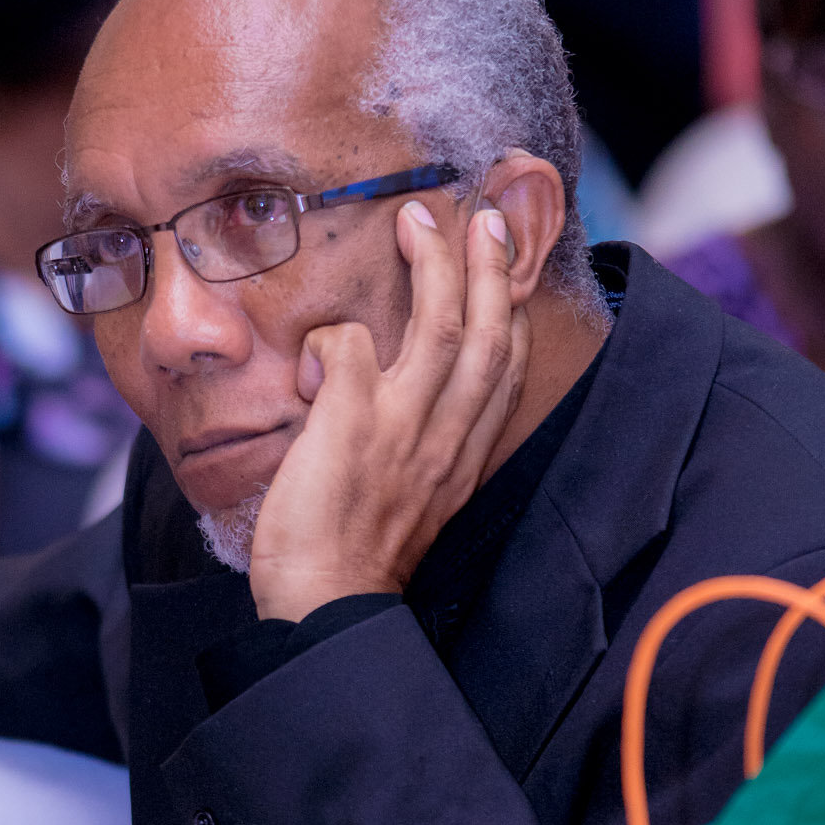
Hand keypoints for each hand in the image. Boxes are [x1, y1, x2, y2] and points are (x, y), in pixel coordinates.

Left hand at [248, 200, 528, 623]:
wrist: (326, 606)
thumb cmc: (353, 561)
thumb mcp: (410, 501)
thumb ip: (416, 450)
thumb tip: (386, 400)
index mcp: (462, 456)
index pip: (504, 370)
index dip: (511, 312)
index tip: (505, 270)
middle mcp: (445, 437)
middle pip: (489, 332)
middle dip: (492, 268)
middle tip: (485, 218)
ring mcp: (402, 428)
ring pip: (440, 325)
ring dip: (437, 264)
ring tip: (420, 220)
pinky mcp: (351, 424)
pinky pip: (347, 345)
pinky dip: (330, 336)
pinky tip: (313, 348)